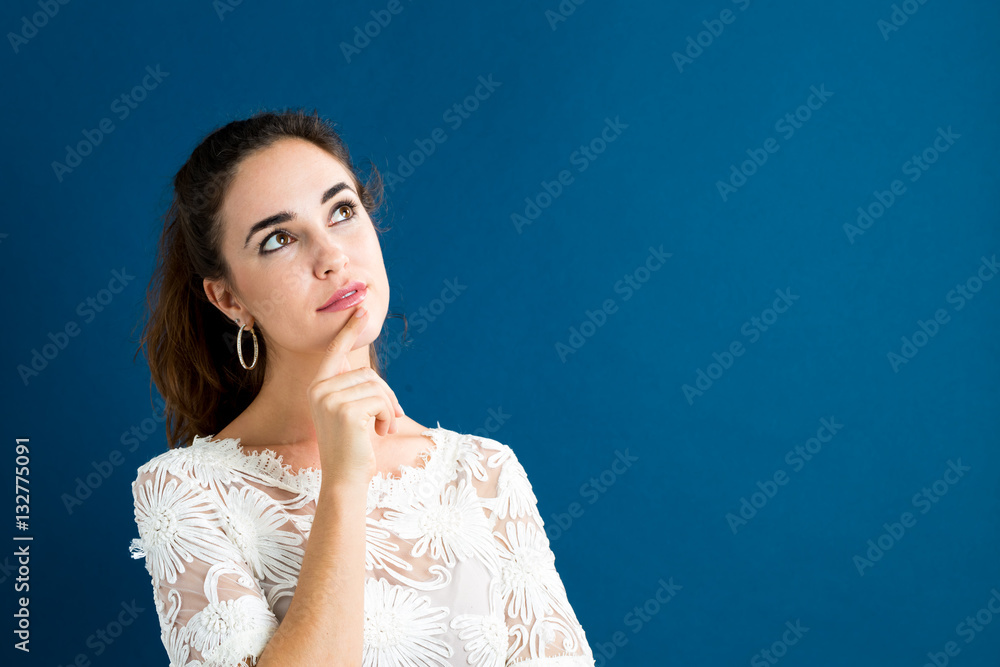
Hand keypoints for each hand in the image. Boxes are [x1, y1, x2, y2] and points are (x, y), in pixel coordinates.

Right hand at [306, 305, 404, 486]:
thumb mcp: (350, 413)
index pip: (335, 351)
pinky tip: (381, 433)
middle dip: (386, 395)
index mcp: (318, 387)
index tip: (362, 307)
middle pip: (367, 373)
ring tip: (383, 428)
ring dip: (388, 408)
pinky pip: (381, 400)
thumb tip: (371, 375)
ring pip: (376, 386)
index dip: (350, 329)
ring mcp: (329, 399)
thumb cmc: (352, 447)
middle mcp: (319, 389)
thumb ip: (355, 390)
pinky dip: (388, 417)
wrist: (345, 478)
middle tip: (390, 418)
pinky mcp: (345, 410)